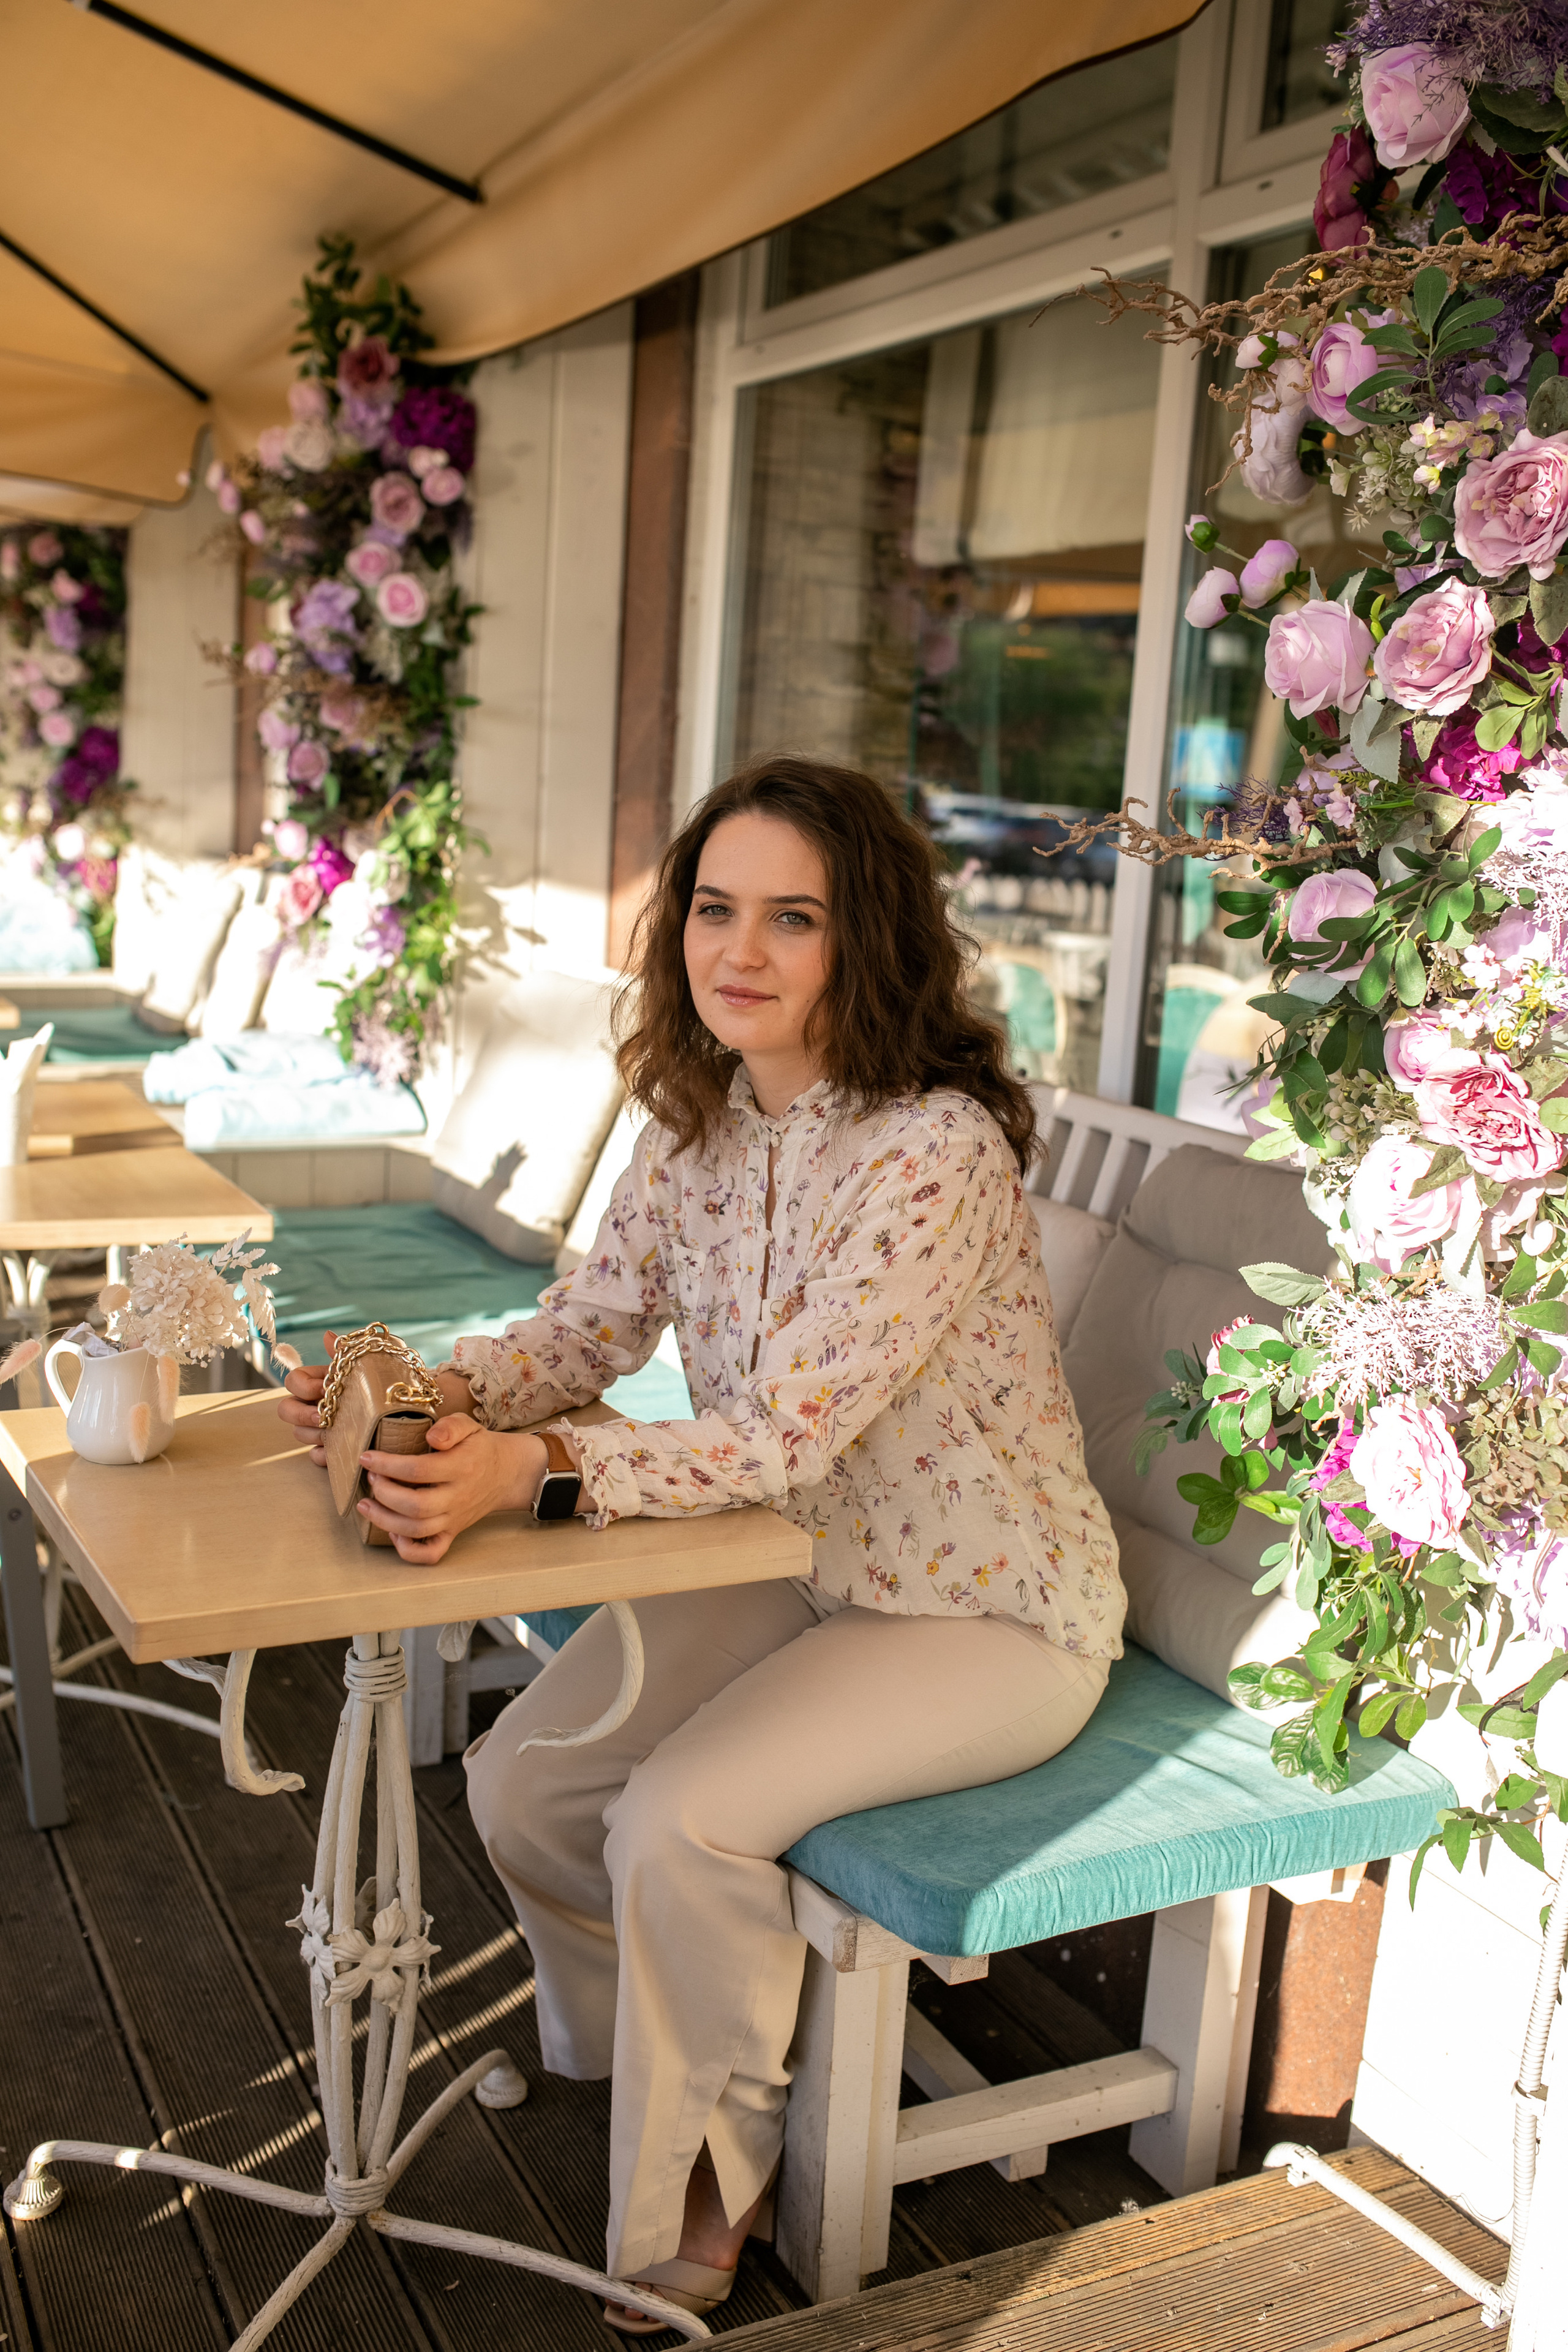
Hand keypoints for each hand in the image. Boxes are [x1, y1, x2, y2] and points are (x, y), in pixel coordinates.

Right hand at [276, 1332, 473, 1466]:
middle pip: (287, 1410)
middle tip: (324, 1418)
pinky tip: (336, 1452)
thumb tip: (328, 1337)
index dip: (302, 1386)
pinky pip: (317, 1456)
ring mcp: (326, 1428)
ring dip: (312, 1434)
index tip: (322, 1389)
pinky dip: (323, 1455)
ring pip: (300, 1433)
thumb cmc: (394, 1378)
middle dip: (300, 1414)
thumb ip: (353, 1350)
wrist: (419, 1404)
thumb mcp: (378, 1358)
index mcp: (323, 1380)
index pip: (294, 1381)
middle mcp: (319, 1403)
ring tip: (333, 1434)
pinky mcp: (338, 1449)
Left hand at [357, 1418, 547, 1561]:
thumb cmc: (479, 1447)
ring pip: (417, 1530)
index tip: (367, 1458)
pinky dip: (408, 1551)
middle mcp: (457, 1497)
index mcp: (461, 1467)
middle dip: (384, 1493)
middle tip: (371, 1478)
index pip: (418, 1470)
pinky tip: (393, 1533)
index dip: (387, 1465)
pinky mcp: (453, 1532)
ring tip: (366, 1505)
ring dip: (385, 1520)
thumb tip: (431, 1436)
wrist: (506, 1473)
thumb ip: (451, 1426)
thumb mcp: (469, 1426)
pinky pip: (432, 1553)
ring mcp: (455, 1519)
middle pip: (415, 1506)